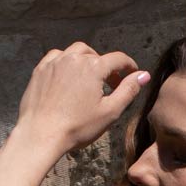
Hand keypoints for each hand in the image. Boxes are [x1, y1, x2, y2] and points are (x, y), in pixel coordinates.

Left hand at [15, 41, 150, 155]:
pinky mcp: (41, 68)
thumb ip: (128, 91)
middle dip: (107, 67)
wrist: (41, 134)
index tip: (133, 74)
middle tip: (111, 84)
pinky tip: (69, 76)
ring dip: (87, 61)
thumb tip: (144, 76)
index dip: (129, 66)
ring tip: (90, 78)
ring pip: (77, 52)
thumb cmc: (77, 127)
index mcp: (94, 67)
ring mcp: (56, 61)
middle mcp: (75, 57)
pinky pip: (58, 57)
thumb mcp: (109, 112)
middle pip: (97, 56)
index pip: (118, 59)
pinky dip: (67, 62)